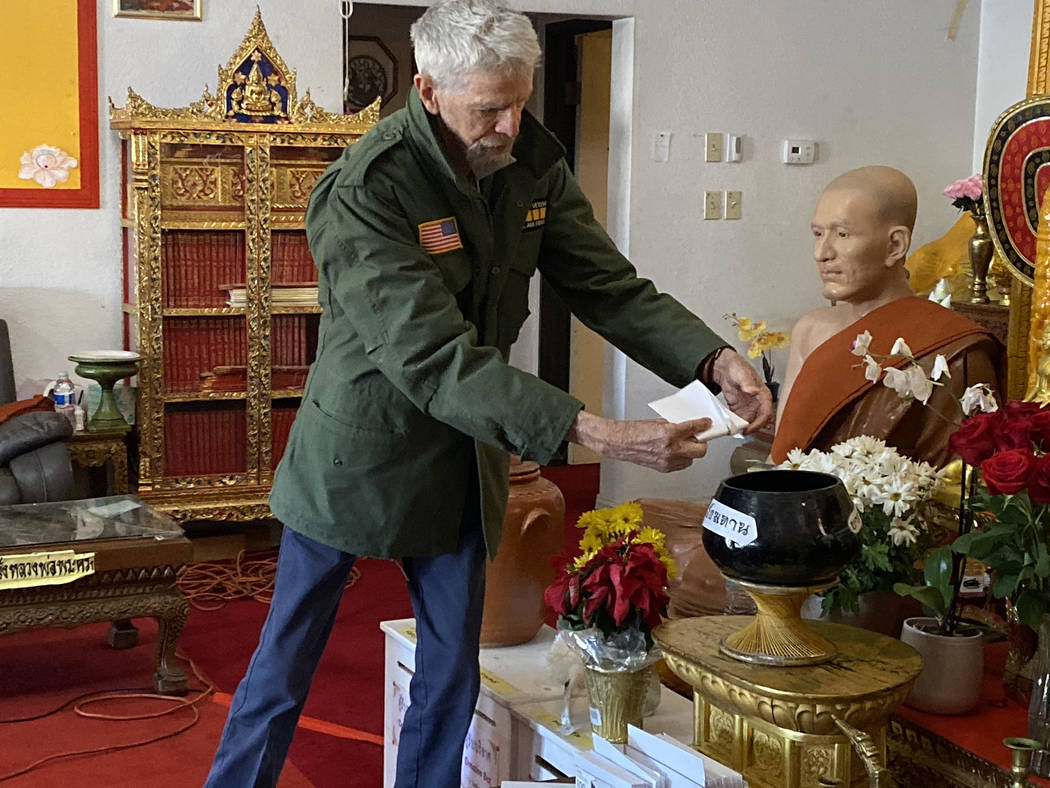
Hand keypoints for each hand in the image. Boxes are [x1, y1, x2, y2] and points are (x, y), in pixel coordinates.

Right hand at [566, 412, 711, 472]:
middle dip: (701, 442)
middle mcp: (671, 449)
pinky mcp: (665, 468)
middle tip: (698, 436)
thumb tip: (688, 426)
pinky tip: (675, 452)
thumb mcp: (658, 422)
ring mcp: (668, 461)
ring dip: (691, 451)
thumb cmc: (634, 431)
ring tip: (684, 445)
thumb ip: (676, 425)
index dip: (703, 425)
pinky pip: (682, 465)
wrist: (620, 443)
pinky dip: (682, 458)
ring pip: (692, 459)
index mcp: (669, 434)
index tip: (707, 423)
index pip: (694, 428)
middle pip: (700, 449)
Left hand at [710, 349, 773, 433]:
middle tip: (743, 432)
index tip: (751, 428)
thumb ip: (748, 383)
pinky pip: (739, 419)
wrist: (725, 367)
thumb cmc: (738, 367)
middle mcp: (757, 402)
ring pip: (749, 422)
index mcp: (763, 395)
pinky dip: (735, 423)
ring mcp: (748, 406)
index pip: (766, 413)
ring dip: (743, 427)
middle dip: (752, 428)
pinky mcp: (738, 408)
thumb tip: (753, 390)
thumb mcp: (743, 374)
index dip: (760, 422)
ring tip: (735, 430)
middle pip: (759, 421)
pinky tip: (730, 425)